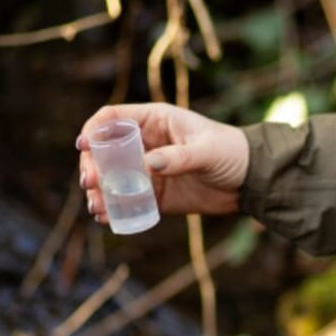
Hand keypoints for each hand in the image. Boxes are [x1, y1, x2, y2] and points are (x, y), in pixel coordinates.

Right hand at [76, 102, 249, 220]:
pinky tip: (106, 218)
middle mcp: (146, 143)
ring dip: (99, 191)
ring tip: (96, 206)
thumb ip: (180, 157)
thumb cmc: (232, 152)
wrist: (252, 181)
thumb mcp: (207, 151)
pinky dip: (114, 209)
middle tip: (90, 183)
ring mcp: (148, 170)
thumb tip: (148, 165)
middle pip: (105, 151)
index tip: (83, 146)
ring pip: (112, 178)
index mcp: (156, 120)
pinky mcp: (156, 194)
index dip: (93, 129)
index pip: (113, 118)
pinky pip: (128, 201)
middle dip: (92, 166)